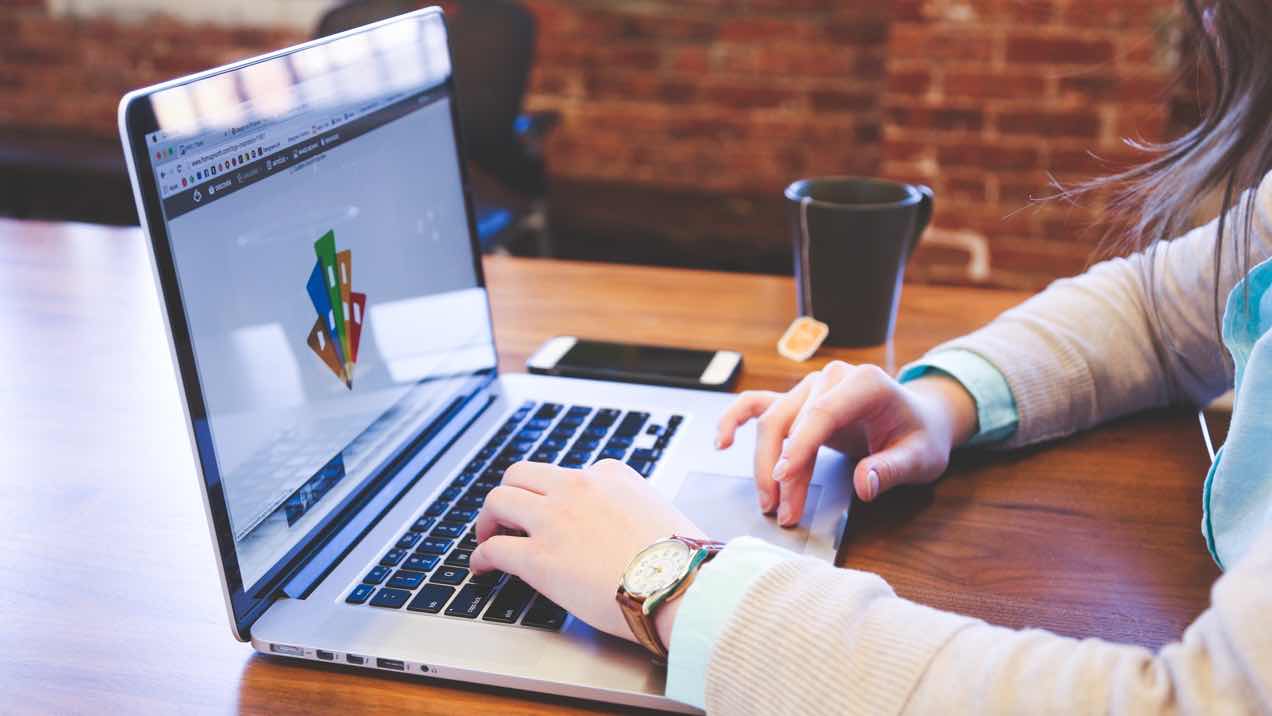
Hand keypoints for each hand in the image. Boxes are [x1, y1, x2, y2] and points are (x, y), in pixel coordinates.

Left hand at [470, 459, 704, 645]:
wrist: (680, 582)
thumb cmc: (682, 557)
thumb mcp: (662, 512)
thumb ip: (637, 510)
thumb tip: (636, 531)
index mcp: (609, 474)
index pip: (569, 475)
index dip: (554, 496)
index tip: (551, 512)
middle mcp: (577, 487)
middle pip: (521, 474)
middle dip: (509, 493)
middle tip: (505, 516)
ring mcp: (554, 520)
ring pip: (499, 500)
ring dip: (487, 519)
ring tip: (486, 537)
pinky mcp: (538, 557)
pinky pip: (494, 549)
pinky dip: (480, 556)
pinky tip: (481, 567)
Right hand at [716, 361, 976, 525]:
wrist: (919, 420)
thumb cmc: (919, 436)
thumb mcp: (920, 457)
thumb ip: (893, 469)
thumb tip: (865, 484)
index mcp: (865, 382)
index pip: (823, 412)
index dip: (800, 445)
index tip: (784, 478)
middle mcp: (831, 378)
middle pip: (791, 420)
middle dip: (782, 470)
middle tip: (784, 512)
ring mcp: (810, 387)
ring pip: (772, 421)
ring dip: (764, 463)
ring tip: (770, 503)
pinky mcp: (797, 401)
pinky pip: (757, 405)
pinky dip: (735, 420)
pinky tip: (721, 442)